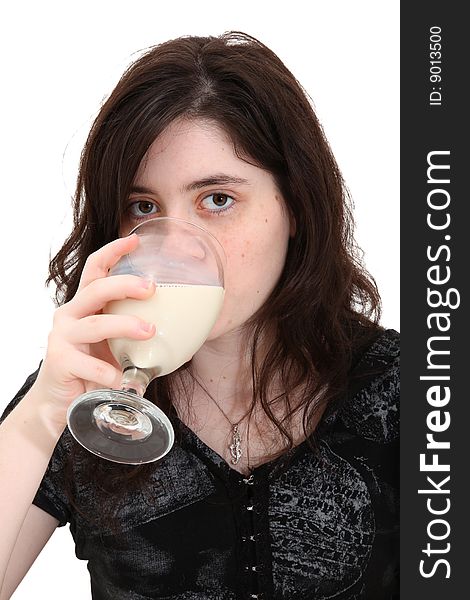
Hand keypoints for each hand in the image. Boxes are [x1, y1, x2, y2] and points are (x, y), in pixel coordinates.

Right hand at [31, 234, 155, 429]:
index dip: (113, 251)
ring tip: (149, 330)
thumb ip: (135, 331)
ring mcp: (63, 337)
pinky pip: (90, 365)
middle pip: (96, 290)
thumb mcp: (115, 343)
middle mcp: (70, 314)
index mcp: (85, 304)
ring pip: (96, 324)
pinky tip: (124, 379)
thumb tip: (185, 328)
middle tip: (151, 288)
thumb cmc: (94, 366)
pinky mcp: (59, 361)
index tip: (136, 240)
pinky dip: (111, 372)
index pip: (96, 269)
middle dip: (125, 285)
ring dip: (125, 326)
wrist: (61, 399)